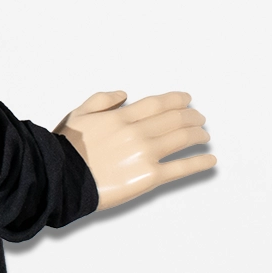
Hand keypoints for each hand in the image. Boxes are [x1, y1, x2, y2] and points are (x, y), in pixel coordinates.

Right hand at [53, 90, 215, 211]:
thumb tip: (124, 94)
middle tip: (199, 118)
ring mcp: (145, 154)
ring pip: (182, 139)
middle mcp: (137, 132)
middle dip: (191, 116)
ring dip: (198, 135)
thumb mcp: (77, 115)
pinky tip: (209, 159)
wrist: (61, 178)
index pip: (158, 104)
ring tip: (204, 135)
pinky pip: (181, 168)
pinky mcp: (149, 177)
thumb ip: (100, 100)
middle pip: (174, 119)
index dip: (176, 100)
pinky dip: (199, 163)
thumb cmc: (65, 149)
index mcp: (120, 117)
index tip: (186, 99)